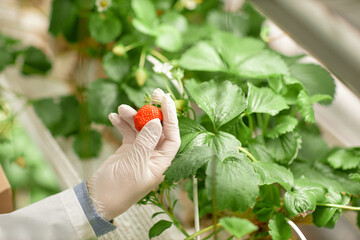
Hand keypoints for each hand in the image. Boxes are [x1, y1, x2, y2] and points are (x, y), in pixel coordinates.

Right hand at [86, 89, 179, 220]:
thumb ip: (146, 142)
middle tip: (151, 93)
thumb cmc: (119, 188)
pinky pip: (128, 132)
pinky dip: (122, 124)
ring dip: (132, 117)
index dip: (171, 118)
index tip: (166, 100)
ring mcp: (140, 151)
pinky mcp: (128, 149)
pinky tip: (113, 118)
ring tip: (121, 109)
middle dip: (153, 112)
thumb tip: (156, 122)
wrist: (97, 199)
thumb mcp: (135, 164)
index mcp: (162, 162)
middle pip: (158, 129)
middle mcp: (154, 155)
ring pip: (141, 128)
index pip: (172, 136)